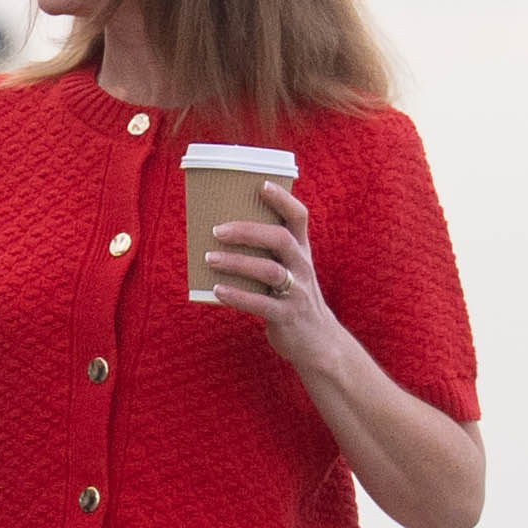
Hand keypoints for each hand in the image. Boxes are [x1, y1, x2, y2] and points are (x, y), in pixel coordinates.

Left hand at [207, 182, 348, 374]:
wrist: (318, 342)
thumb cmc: (292, 299)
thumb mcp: (289, 271)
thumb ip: (266, 253)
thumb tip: (220, 236)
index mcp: (302, 251)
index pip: (299, 217)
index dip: (282, 199)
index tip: (261, 185)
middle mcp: (302, 267)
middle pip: (280, 239)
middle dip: (248, 231)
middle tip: (217, 230)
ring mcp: (297, 292)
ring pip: (269, 270)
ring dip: (236, 262)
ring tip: (209, 257)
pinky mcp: (287, 316)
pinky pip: (261, 304)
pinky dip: (237, 296)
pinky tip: (217, 290)